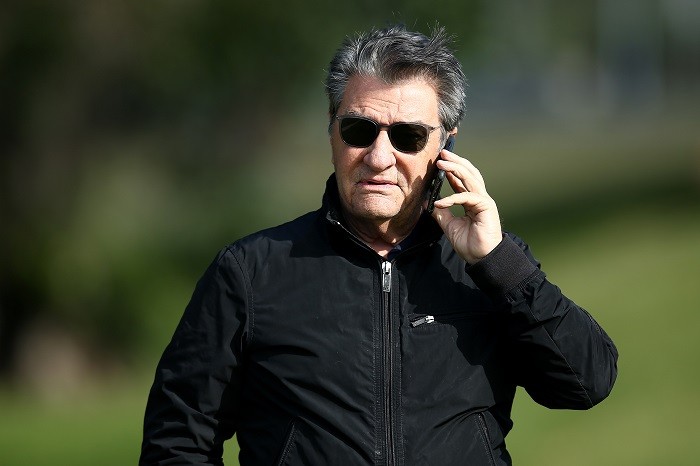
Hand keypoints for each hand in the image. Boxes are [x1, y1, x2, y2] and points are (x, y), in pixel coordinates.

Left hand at [430, 149, 502, 263]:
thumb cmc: (469, 244)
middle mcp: (479, 198)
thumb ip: (442, 213)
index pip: (461, 180)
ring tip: (440, 164)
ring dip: (455, 169)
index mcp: (471, 201)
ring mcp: (484, 201)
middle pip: (468, 173)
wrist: (481, 258)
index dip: (451, 170)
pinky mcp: (486, 207)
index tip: (438, 162)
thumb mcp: (449, 226)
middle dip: (455, 162)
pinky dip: (452, 198)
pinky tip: (440, 202)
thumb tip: (430, 202)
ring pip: (470, 179)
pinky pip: (467, 197)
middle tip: (441, 154)